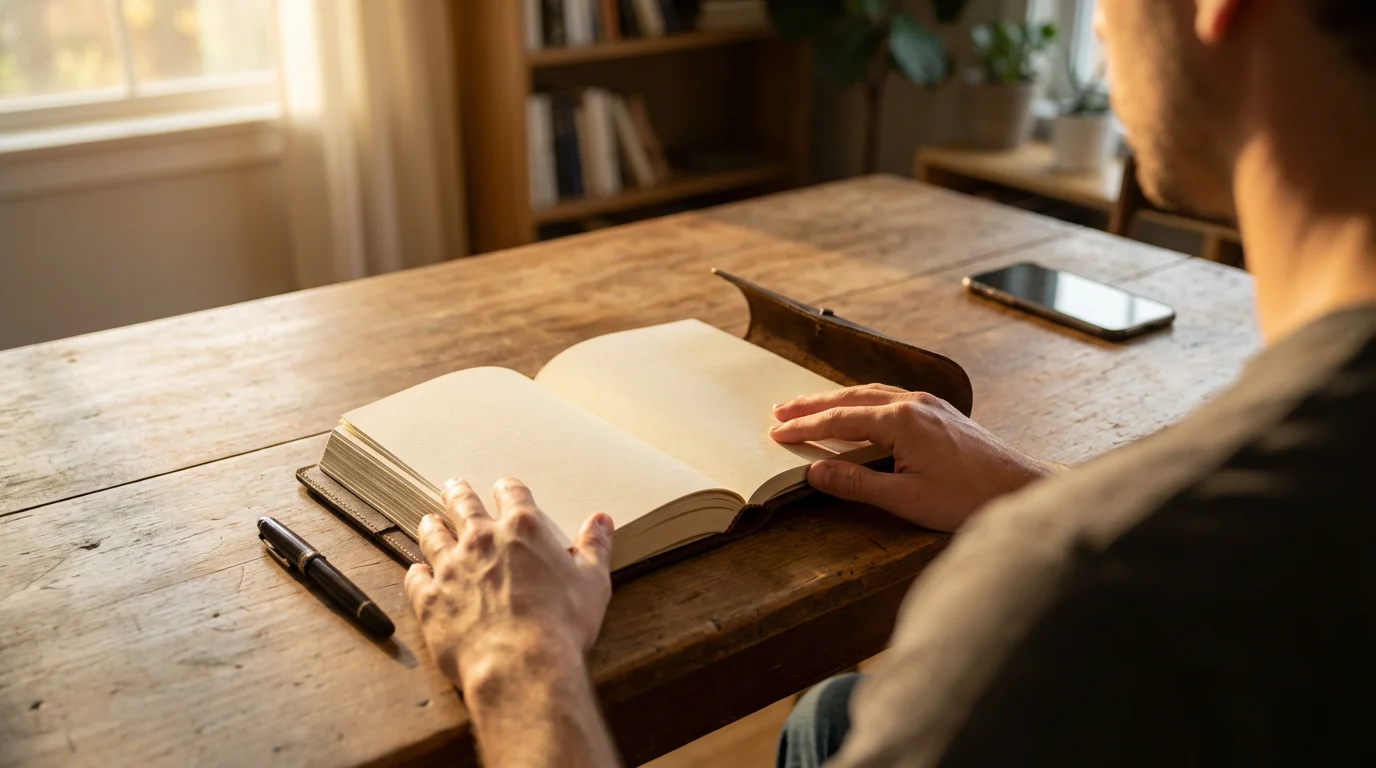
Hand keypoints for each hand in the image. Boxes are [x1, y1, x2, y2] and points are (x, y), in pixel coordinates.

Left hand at [403, 477, 613, 690]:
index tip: (504, 488)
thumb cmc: (561, 624)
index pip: (512, 494)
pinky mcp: (430, 599)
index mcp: (523, 529)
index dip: (508, 489)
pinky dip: (417, 572)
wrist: (520, 663)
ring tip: (430, 520)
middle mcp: (482, 539)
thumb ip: (595, 547)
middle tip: (453, 487)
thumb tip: (602, 520)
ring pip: (433, 535)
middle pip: (463, 505)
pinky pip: (416, 578)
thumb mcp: (593, 582)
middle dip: (458, 494)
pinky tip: (417, 571)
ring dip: (432, 526)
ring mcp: (451, 567)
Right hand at [769, 384, 1053, 531]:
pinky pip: (890, 397)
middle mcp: (913, 403)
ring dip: (836, 399)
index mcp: (901, 421)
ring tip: (809, 407)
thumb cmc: (967, 498)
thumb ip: (856, 483)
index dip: (804, 427)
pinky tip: (858, 409)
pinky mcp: (940, 412)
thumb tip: (815, 472)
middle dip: (812, 405)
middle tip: (780, 411)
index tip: (776, 433)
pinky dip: (862, 400)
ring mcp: (928, 404)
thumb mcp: (906, 499)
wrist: (1020, 488)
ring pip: (870, 393)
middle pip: (850, 398)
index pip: (839, 420)